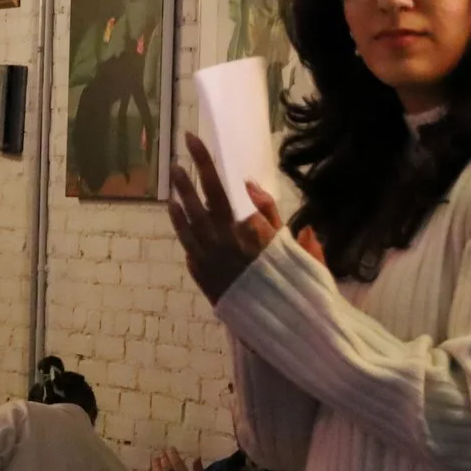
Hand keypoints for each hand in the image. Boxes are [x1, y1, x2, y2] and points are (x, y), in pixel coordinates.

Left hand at [166, 134, 292, 302]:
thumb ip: (273, 216)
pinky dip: (180, 225)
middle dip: (191, 172)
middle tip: (180, 150)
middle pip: (202, 201)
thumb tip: (251, 187)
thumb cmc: (296, 287)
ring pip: (189, 222)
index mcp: (249, 232)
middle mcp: (225, 243)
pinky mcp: (204, 275)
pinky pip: (186, 244)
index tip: (196, 143)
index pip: (223, 190)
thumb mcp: (296, 247)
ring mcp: (211, 260)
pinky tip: (174, 210)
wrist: (281, 327)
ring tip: (174, 175)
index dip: (207, 165)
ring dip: (180, 196)